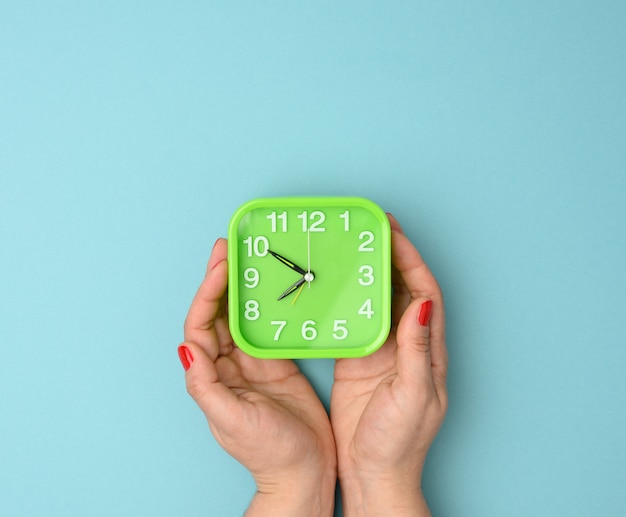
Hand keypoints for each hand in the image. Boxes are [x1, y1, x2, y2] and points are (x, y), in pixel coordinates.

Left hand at [179, 239, 336, 516]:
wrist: (305, 471)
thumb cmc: (268, 452)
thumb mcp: (232, 419)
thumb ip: (206, 385)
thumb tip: (186, 347)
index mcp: (212, 374)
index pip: (201, 324)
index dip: (207, 292)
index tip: (221, 265)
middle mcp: (228, 364)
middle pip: (219, 312)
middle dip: (220, 278)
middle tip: (228, 246)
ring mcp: (253, 362)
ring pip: (242, 315)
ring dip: (242, 286)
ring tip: (247, 256)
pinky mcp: (277, 362)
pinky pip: (267, 326)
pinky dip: (268, 304)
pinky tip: (275, 286)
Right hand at [330, 214, 447, 515]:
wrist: (374, 473)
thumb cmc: (399, 442)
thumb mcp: (414, 395)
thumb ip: (416, 349)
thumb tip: (421, 304)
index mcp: (426, 349)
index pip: (423, 291)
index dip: (410, 258)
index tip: (392, 231)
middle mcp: (407, 344)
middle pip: (401, 287)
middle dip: (390, 255)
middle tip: (369, 228)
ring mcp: (381, 350)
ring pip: (378, 299)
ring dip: (368, 273)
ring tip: (351, 247)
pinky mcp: (358, 360)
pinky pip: (354, 320)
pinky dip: (346, 299)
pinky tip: (333, 285)